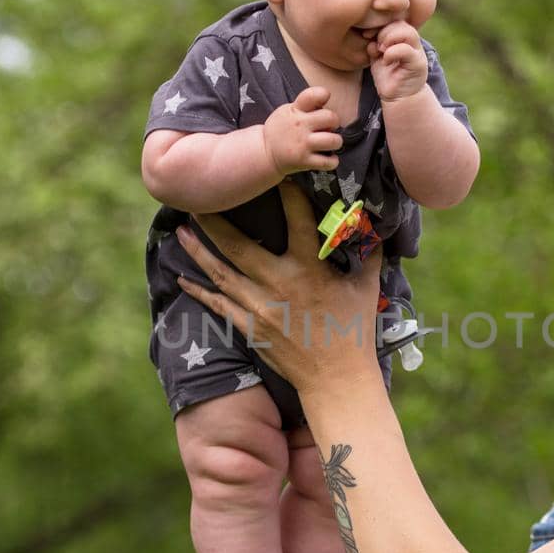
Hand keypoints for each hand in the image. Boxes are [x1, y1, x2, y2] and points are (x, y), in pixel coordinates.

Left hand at [175, 181, 381, 390]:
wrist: (336, 379)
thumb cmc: (355, 331)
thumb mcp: (366, 287)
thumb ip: (368, 252)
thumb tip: (373, 222)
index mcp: (310, 269)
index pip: (297, 220)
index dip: (287, 192)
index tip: (274, 173)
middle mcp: (279, 283)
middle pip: (238, 245)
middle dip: (214, 220)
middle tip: (196, 198)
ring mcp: (260, 307)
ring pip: (220, 272)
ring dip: (197, 251)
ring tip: (180, 230)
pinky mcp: (250, 327)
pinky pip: (217, 305)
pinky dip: (199, 291)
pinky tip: (182, 279)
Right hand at [263, 87, 342, 174]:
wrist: (265, 152)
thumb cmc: (282, 129)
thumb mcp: (288, 110)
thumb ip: (306, 104)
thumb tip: (327, 97)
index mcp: (295, 110)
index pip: (313, 95)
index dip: (323, 94)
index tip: (324, 100)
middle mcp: (299, 126)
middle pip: (331, 118)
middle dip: (334, 122)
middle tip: (328, 127)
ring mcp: (302, 145)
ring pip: (333, 141)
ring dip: (336, 142)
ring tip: (330, 143)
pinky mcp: (304, 161)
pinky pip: (328, 162)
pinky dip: (332, 161)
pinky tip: (328, 157)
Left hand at [368, 23, 427, 100]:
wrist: (398, 97)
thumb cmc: (386, 75)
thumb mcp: (377, 55)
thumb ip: (374, 42)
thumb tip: (368, 34)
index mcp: (403, 36)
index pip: (394, 19)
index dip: (380, 23)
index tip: (367, 35)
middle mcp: (413, 42)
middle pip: (401, 23)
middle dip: (384, 32)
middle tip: (376, 46)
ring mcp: (418, 52)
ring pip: (408, 32)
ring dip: (389, 39)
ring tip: (381, 51)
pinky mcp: (418, 64)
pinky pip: (406, 50)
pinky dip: (392, 52)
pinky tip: (385, 61)